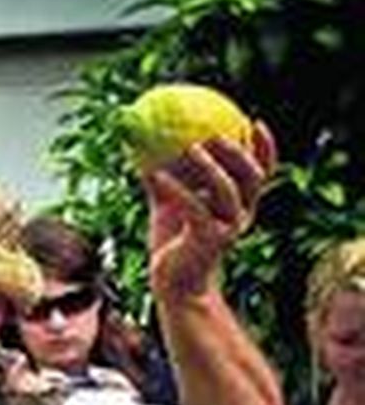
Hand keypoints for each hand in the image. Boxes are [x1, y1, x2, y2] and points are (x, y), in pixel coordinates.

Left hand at [146, 121, 276, 302]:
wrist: (172, 284)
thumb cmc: (173, 244)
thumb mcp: (168, 208)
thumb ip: (163, 182)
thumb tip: (141, 151)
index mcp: (239, 205)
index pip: (262, 172)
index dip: (264, 147)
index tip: (254, 120)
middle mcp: (241, 215)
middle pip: (252, 177)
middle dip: (239, 152)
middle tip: (216, 132)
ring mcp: (228, 229)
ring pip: (228, 191)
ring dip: (212, 166)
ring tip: (191, 147)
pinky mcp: (209, 241)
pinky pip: (194, 209)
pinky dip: (176, 189)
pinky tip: (156, 175)